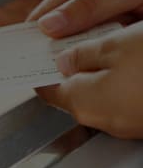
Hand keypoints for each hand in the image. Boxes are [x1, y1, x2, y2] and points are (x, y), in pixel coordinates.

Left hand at [37, 22, 142, 138]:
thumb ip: (82, 55)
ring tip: (106, 47)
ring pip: (101, 95)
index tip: (36, 55)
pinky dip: (122, 82)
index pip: (47, 90)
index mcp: (84, 102)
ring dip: (99, 74)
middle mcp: (104, 120)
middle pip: (73, 92)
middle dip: (70, 68)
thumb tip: (64, 61)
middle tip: (72, 44)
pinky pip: (124, 98)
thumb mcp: (115, 47)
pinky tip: (131, 63)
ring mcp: (129, 123)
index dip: (40, 69)